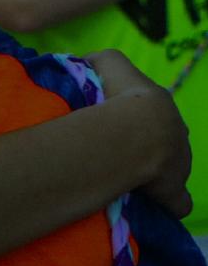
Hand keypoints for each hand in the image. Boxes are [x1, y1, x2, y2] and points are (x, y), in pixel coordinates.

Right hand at [87, 49, 192, 218]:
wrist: (137, 132)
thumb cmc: (121, 99)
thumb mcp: (109, 65)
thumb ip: (98, 62)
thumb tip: (86, 63)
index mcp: (163, 109)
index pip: (155, 113)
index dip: (137, 119)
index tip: (117, 124)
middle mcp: (177, 137)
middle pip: (165, 142)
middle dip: (147, 146)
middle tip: (117, 153)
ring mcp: (179, 167)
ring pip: (169, 171)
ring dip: (150, 174)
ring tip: (122, 177)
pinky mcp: (173, 193)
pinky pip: (176, 203)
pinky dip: (166, 204)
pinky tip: (147, 204)